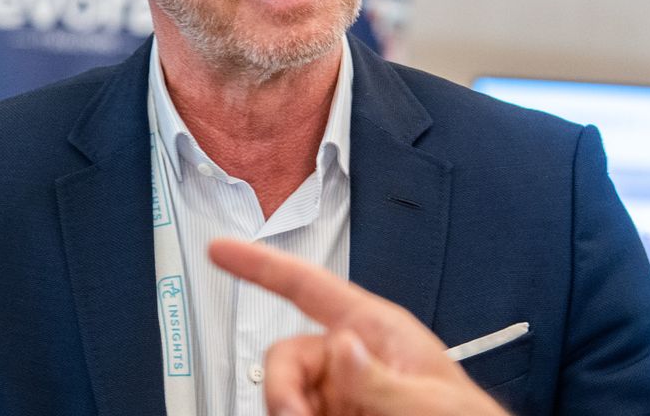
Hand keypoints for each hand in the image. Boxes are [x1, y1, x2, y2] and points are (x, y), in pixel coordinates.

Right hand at [208, 239, 510, 415]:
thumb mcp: (429, 398)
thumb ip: (380, 375)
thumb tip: (339, 347)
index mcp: (376, 329)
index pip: (308, 287)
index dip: (260, 265)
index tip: (221, 250)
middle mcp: (351, 359)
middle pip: (285, 356)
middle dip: (281, 389)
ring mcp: (340, 393)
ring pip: (285, 394)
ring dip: (289, 411)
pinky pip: (296, 413)